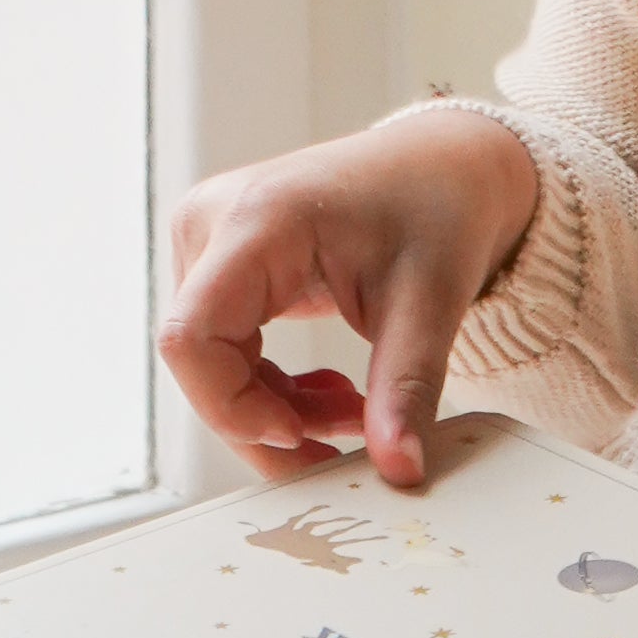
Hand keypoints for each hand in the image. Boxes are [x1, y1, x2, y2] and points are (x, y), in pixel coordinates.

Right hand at [159, 107, 538, 490]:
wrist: (445, 164)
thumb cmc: (438, 207)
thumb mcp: (431, 300)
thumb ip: (408, 389)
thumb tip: (400, 474)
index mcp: (258, 220)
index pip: (191, 336)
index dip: (231, 406)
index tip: (301, 436)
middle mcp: (214, 223)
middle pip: (201, 359)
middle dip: (268, 421)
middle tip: (347, 442)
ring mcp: (211, 241)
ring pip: (212, 363)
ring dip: (276, 409)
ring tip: (354, 414)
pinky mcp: (223, 263)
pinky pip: (226, 349)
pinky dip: (273, 388)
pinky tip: (332, 393)